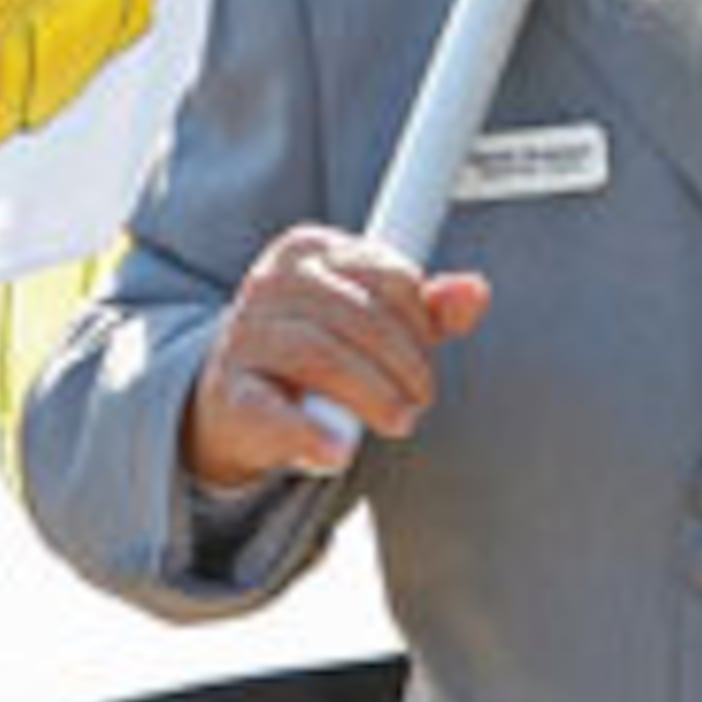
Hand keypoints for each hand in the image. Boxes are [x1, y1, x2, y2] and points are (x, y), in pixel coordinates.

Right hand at [182, 224, 489, 491]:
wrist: (247, 408)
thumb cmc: (328, 351)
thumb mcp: (385, 324)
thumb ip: (433, 310)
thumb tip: (475, 290)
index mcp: (310, 250)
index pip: (389, 273)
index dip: (421, 322)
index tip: (426, 354)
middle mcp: (268, 283)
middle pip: (360, 317)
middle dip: (406, 363)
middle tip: (420, 399)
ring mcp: (243, 336)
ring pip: (321, 355)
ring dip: (375, 396)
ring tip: (398, 419)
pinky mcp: (227, 393)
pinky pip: (269, 410)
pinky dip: (309, 433)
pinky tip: (338, 451)